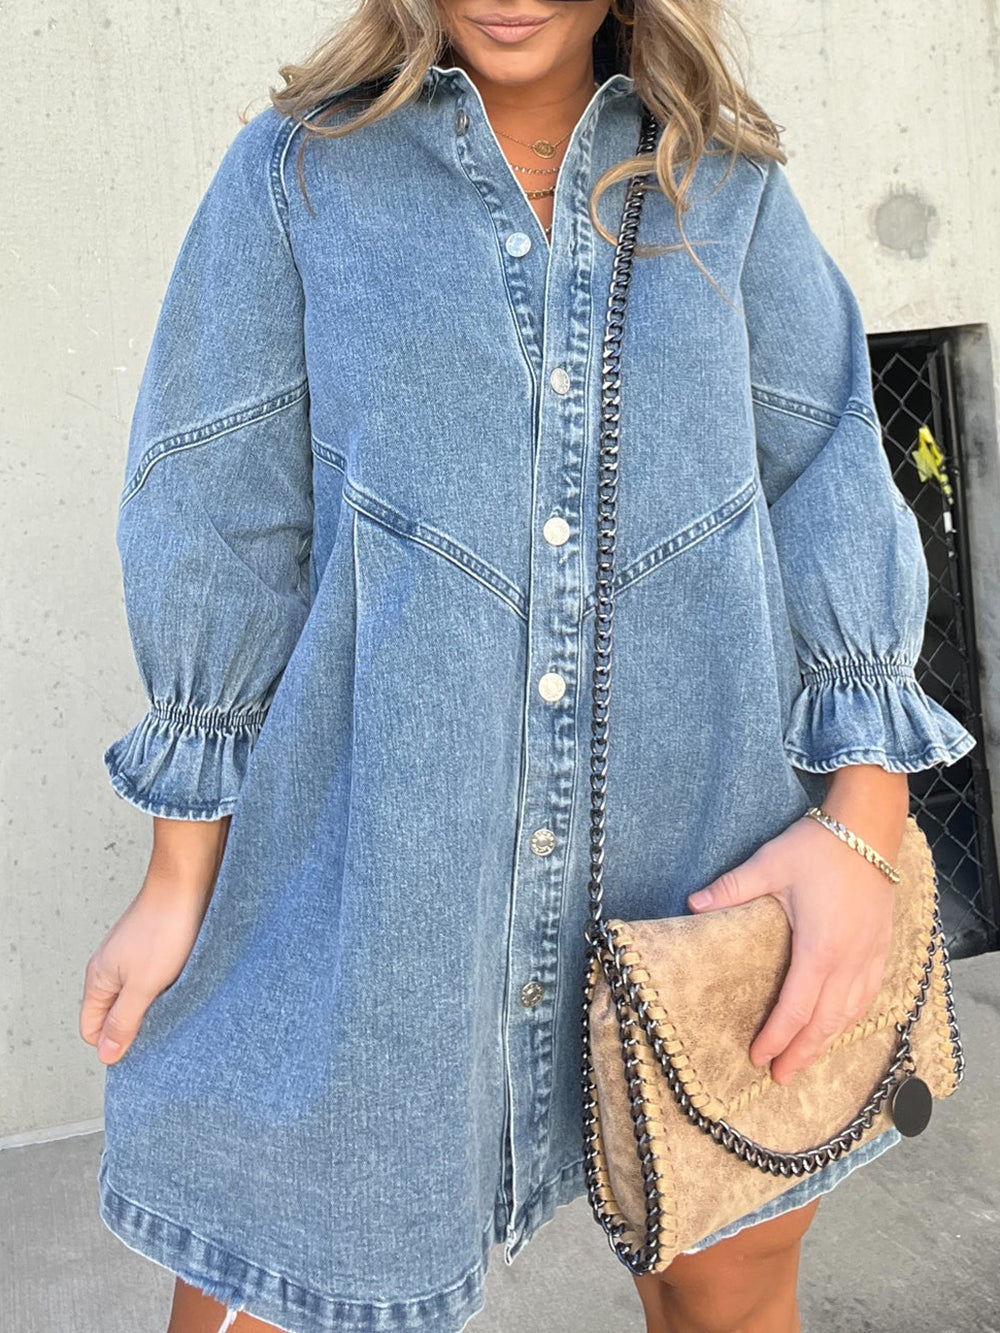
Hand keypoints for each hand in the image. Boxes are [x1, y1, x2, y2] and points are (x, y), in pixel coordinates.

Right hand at [80, 815, 229, 1063]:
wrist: (186, 882)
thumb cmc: (164, 929)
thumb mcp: (144, 985)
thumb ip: (123, 1020)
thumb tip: (106, 1054)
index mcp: (98, 979)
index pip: (91, 1029)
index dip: (114, 1043)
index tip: (143, 1042)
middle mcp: (110, 968)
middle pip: (114, 1014)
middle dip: (137, 1025)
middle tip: (165, 1022)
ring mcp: (131, 956)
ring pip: (136, 996)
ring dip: (156, 1004)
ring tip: (177, 999)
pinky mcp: (153, 947)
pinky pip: (154, 978)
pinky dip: (167, 985)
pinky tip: (185, 981)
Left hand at [685, 788, 902, 1085]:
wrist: (869, 829)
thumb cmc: (818, 847)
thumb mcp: (769, 864)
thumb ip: (731, 889)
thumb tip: (691, 904)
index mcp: (819, 948)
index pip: (796, 1008)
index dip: (776, 1037)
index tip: (757, 1057)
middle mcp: (849, 960)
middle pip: (825, 1022)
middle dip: (801, 1053)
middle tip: (780, 1078)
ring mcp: (870, 955)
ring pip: (850, 1013)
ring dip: (827, 1041)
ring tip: (806, 1060)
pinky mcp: (882, 946)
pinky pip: (869, 994)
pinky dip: (852, 1017)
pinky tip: (841, 1024)